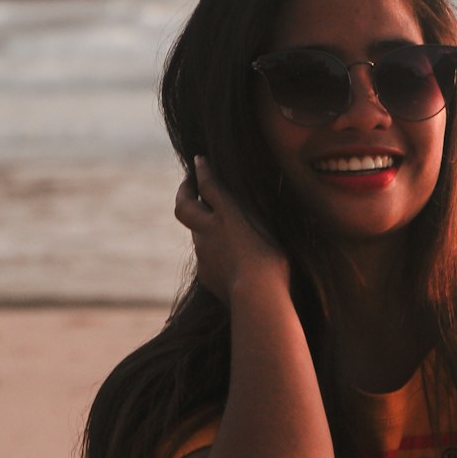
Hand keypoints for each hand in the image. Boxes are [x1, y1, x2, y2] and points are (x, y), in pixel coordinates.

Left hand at [174, 156, 286, 303]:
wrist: (256, 296)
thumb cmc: (273, 261)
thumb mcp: (270, 229)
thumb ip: (254, 216)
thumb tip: (248, 203)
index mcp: (228, 214)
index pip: (208, 186)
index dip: (202, 171)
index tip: (198, 161)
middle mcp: (209, 231)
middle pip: (184, 207)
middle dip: (184, 192)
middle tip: (188, 184)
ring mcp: (203, 252)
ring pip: (196, 232)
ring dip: (202, 224)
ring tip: (219, 223)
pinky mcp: (204, 272)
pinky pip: (205, 256)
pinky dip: (212, 250)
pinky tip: (228, 257)